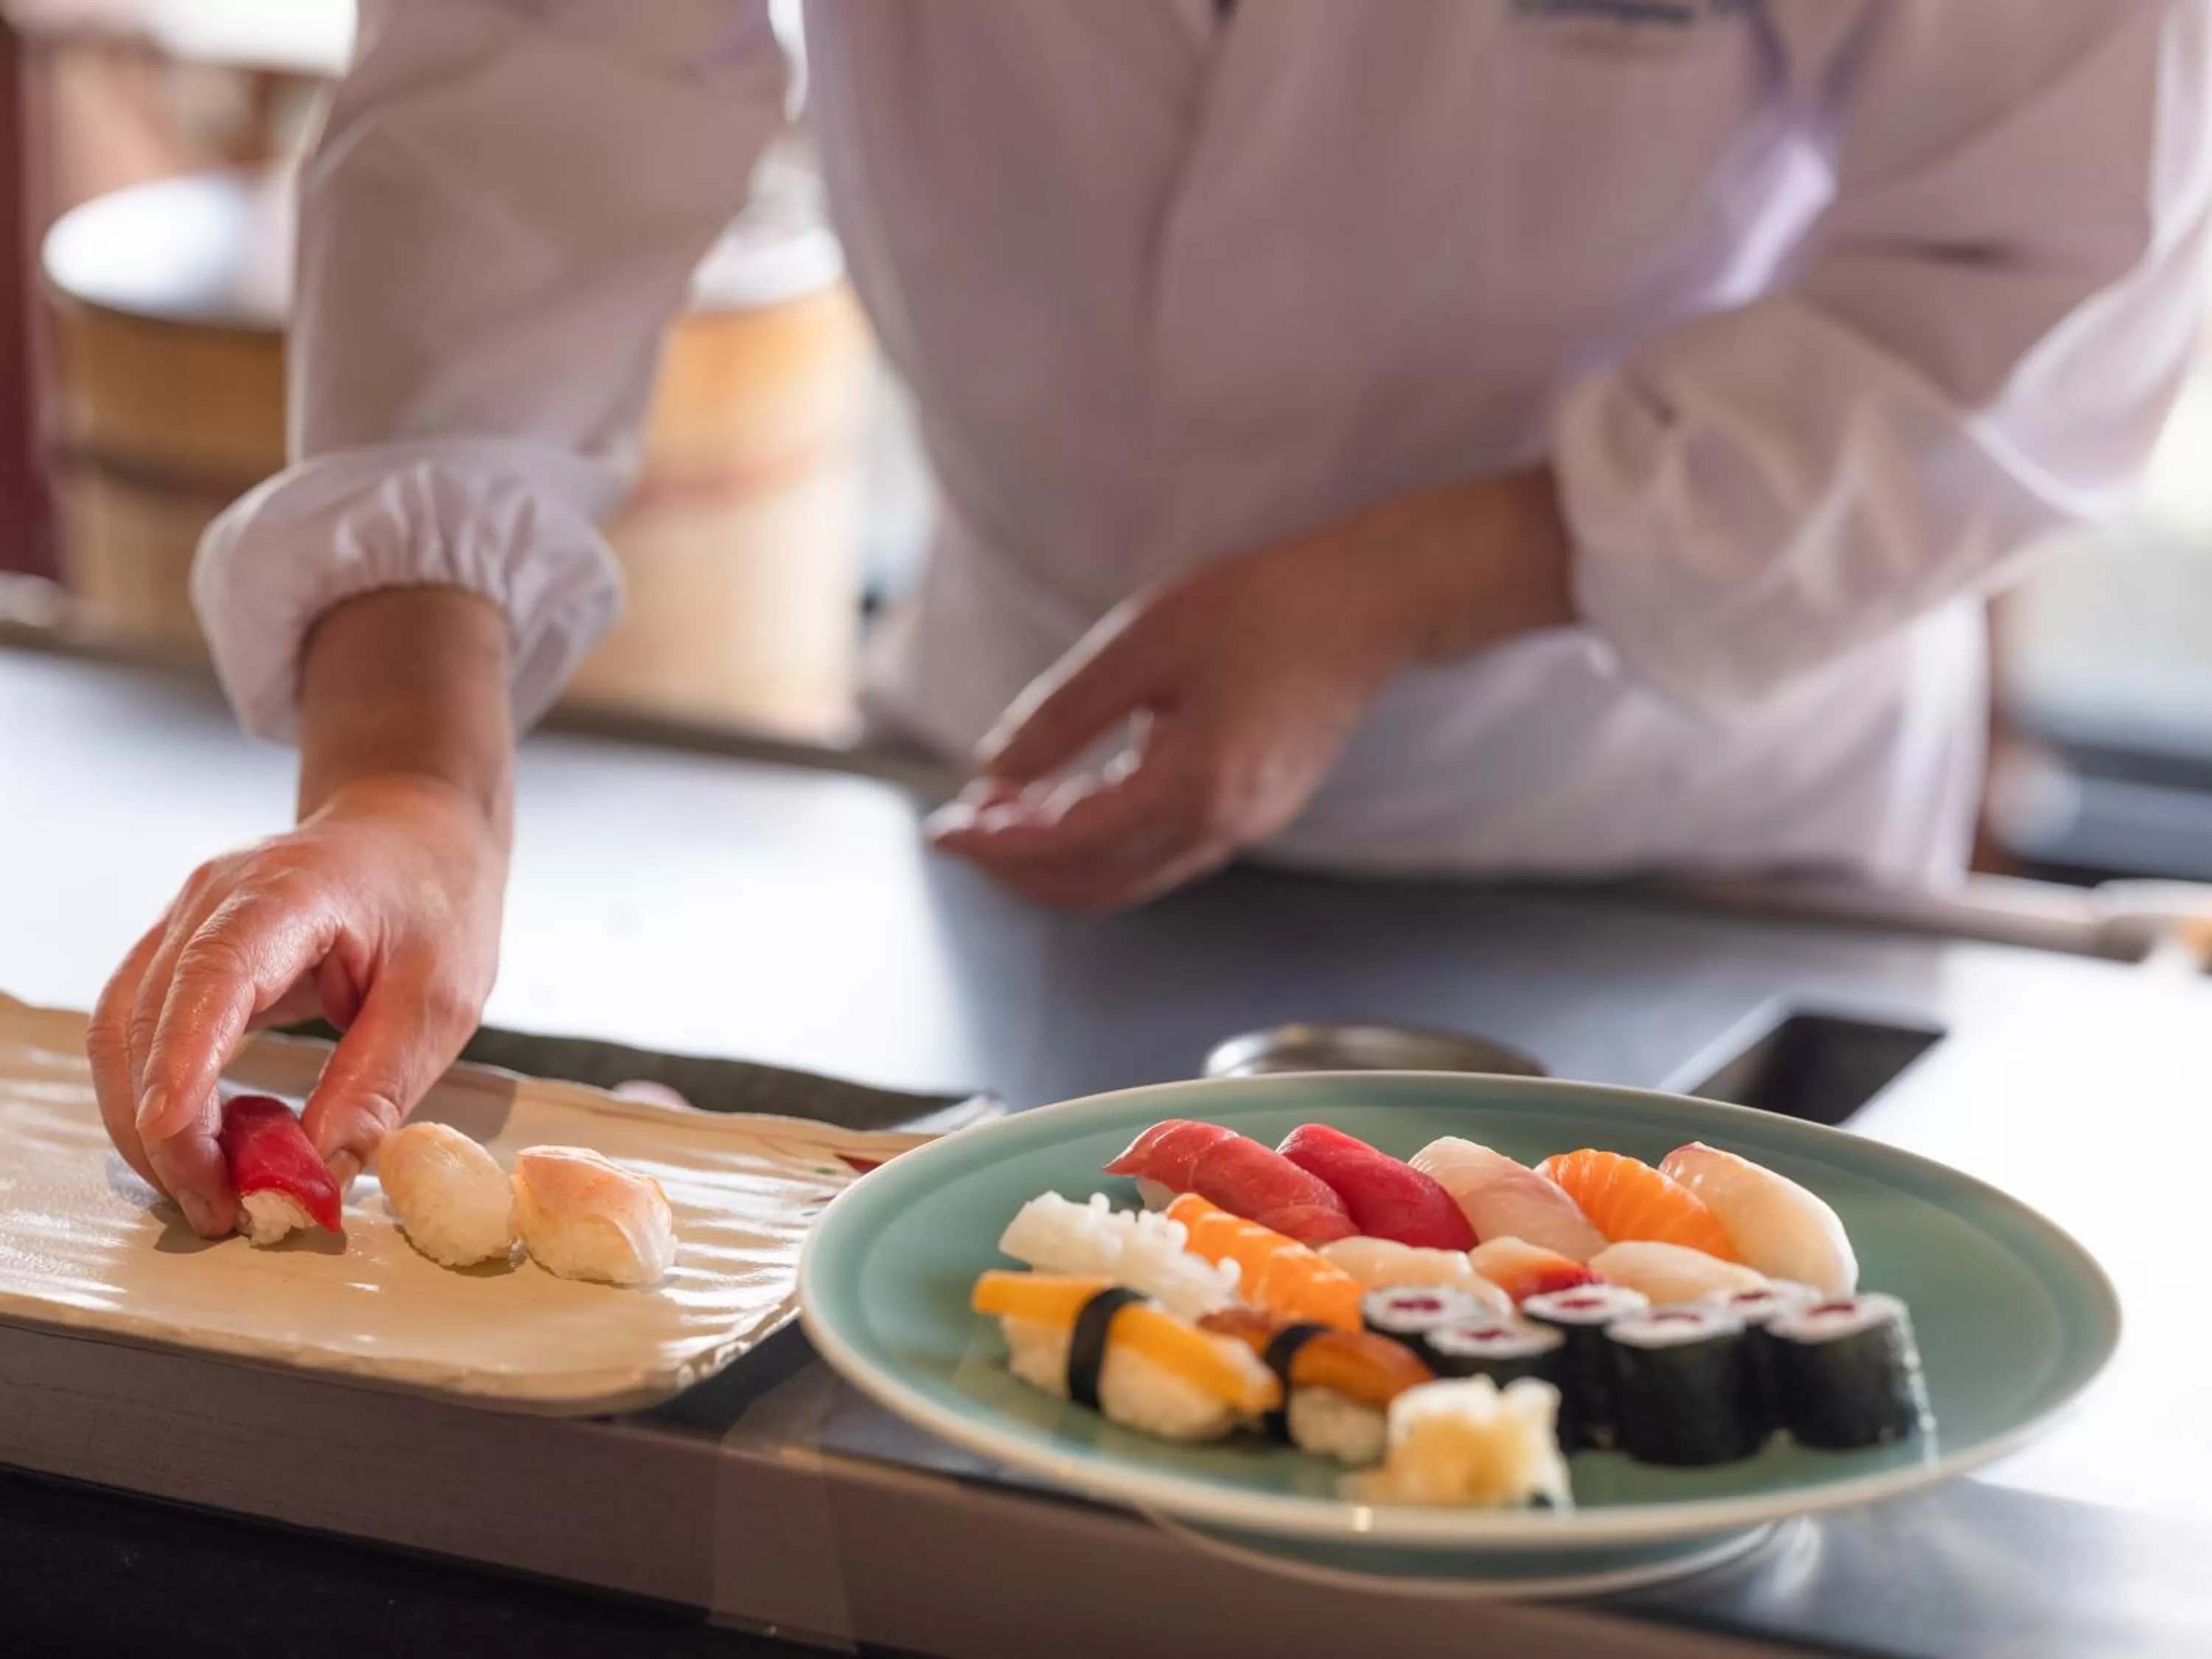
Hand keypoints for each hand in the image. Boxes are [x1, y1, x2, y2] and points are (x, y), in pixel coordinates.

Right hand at [89, 775, 506, 1235]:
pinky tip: (205, 1146)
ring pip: (123, 1031)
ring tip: (208, 1193)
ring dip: (149, 1122)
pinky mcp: (185, 951)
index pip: (211, 980)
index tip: (181, 1146)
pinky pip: (144, 1029)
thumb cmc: (438, 900)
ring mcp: (187, 921)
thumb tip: (318, 1172)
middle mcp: (213, 900)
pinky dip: (161, 1094)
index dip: (182, 1067)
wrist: (417, 830)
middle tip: (217, 1208)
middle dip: (164, 1127)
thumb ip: (379, 1083)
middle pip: (145, 1018)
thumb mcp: (442, 997)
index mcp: (286, 893)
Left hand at [929, 467, 1575, 911]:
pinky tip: (1064, 799)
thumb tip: (993, 771)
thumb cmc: (1266, 605)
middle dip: (1015, 866)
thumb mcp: (1144, 639)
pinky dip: (1098, 841)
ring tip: (1000, 809)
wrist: (1370, 605)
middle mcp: (1222, 825)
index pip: (1069, 845)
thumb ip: (1063, 713)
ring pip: (1124, 877)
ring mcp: (1242, 827)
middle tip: (960, 826)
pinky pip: (1156, 851)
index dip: (995, 846)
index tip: (941, 831)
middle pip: (1092, 884)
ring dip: (1054, 857)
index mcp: (1196, 784)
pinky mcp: (1251, 813)